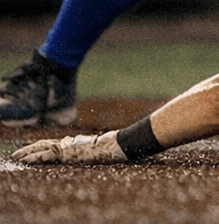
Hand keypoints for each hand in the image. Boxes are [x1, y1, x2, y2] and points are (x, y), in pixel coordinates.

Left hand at [12, 131, 127, 163]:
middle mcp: (68, 143)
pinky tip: (25, 160)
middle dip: (29, 149)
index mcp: (74, 143)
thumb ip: (92, 147)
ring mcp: (67, 147)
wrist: (116, 145)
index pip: (52, 143)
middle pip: (43, 144)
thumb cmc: (113, 147)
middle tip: (16, 154)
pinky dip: (34, 157)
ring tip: (16, 157)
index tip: (30, 149)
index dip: (40, 146)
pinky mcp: (67, 152)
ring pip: (41, 148)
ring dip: (27, 153)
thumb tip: (94, 148)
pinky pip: (46, 155)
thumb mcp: (100, 148)